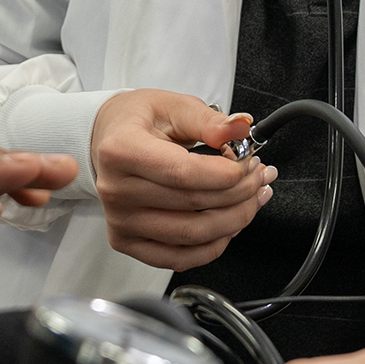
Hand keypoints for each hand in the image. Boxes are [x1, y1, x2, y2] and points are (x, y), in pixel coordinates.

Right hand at [89, 89, 275, 269]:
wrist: (106, 140)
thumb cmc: (136, 122)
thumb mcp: (171, 105)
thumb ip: (207, 120)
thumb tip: (240, 130)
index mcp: (121, 150)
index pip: (182, 172)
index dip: (226, 174)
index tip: (249, 163)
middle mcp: (116, 190)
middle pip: (192, 205)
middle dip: (240, 192)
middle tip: (258, 174)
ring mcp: (120, 221)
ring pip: (192, 236)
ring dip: (235, 219)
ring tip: (254, 196)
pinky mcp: (127, 242)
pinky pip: (180, 258)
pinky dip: (215, 244)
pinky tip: (231, 222)